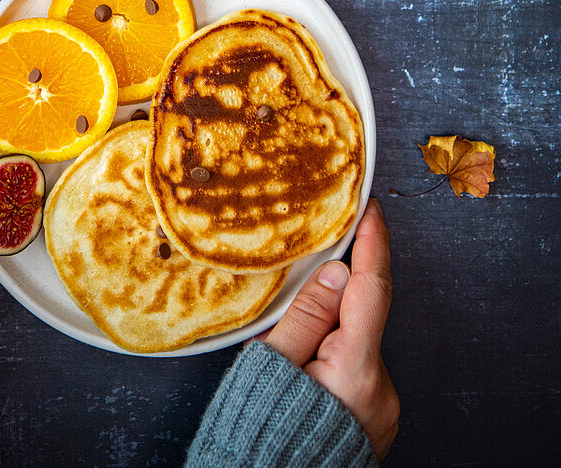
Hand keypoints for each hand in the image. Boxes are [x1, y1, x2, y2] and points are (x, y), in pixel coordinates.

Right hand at [266, 199, 398, 459]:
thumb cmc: (259, 430)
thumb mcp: (271, 364)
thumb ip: (305, 315)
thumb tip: (337, 271)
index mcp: (355, 370)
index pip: (371, 288)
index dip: (373, 243)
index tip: (372, 209)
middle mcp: (380, 390)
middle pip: (361, 320)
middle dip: (331, 305)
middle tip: (293, 312)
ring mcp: (382, 411)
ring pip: (357, 348)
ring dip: (329, 339)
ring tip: (289, 361)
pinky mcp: (375, 423)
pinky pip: (358, 375)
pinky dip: (334, 363)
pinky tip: (304, 379)